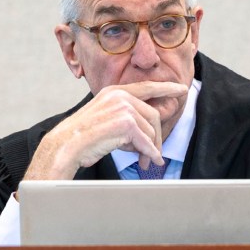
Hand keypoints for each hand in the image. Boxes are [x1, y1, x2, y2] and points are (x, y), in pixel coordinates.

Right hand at [22, 81, 188, 180]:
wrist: (67, 145)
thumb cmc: (83, 138)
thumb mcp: (105, 120)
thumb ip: (126, 119)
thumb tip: (148, 134)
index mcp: (114, 91)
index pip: (146, 87)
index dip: (166, 88)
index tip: (182, 89)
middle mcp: (120, 95)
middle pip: (153, 115)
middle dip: (156, 137)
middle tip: (155, 156)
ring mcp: (123, 107)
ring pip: (151, 130)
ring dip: (150, 149)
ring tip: (144, 162)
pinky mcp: (126, 122)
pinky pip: (146, 141)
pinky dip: (149, 153)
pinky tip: (149, 161)